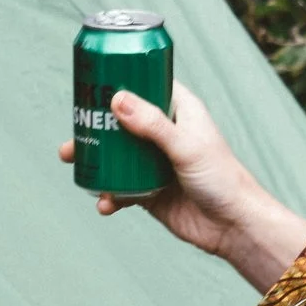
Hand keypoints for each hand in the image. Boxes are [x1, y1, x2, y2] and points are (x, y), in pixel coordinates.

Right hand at [58, 85, 305, 290]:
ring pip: (116, 154)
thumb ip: (152, 125)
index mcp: (179, 110)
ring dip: (93, 158)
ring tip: (72, 162)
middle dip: (94, 124)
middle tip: (73, 128)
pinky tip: (104, 203)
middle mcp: (164, 133)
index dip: (120, 79)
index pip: (146, 83)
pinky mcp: (148, 191)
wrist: (233, 226)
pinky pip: (120, 188)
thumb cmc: (222, 178)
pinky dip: (108, 194)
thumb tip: (116, 100)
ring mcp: (154, 162)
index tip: (92, 79)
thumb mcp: (185, 146)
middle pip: (122, 120)